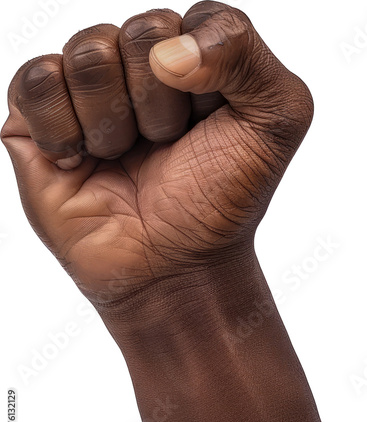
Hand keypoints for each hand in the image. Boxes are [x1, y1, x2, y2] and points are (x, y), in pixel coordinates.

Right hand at [1, 1, 312, 304]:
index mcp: (190, 54)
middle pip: (136, 35)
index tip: (205, 126)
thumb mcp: (275, 118)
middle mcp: (134, 65)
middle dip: (159, 109)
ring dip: (114, 125)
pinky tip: (80, 160)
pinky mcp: (38, 118)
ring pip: (86, 56)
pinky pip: (37, 82)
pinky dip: (63, 129)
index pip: (189, 22)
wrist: (172, 263)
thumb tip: (164, 51)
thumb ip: (245, 51)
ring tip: (123, 157)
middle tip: (162, 147)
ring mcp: (86, 91)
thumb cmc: (220, 196)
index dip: (202, 80)